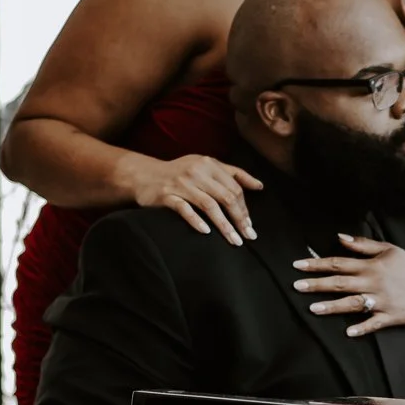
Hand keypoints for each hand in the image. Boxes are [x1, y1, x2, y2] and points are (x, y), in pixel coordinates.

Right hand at [122, 152, 262, 244]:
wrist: (144, 175)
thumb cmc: (181, 173)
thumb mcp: (206, 166)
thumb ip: (233, 174)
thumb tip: (259, 186)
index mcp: (209, 163)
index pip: (234, 187)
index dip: (244, 208)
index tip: (249, 225)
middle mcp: (196, 171)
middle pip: (226, 197)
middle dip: (239, 219)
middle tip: (248, 236)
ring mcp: (181, 183)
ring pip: (209, 205)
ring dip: (224, 225)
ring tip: (234, 240)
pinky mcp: (166, 195)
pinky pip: (184, 209)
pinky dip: (196, 221)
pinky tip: (206, 232)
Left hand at [293, 234, 404, 336]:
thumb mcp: (387, 249)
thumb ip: (362, 245)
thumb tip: (339, 237)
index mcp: (371, 266)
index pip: (338, 263)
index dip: (317, 264)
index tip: (297, 266)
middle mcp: (373, 282)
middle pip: (340, 283)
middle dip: (317, 284)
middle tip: (296, 287)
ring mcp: (382, 300)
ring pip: (353, 303)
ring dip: (333, 306)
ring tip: (313, 309)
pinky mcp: (391, 315)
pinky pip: (375, 323)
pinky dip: (362, 327)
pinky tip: (349, 332)